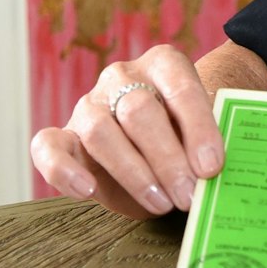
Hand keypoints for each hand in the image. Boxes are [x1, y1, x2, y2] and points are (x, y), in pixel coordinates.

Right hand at [29, 45, 223, 218]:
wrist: (160, 147)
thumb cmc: (188, 138)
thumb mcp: (204, 135)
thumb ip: (210, 145)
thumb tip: (218, 174)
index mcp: (164, 64)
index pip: (180, 87)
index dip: (198, 128)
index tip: (211, 167)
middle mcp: (122, 78)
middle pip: (138, 110)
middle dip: (167, 158)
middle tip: (188, 194)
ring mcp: (89, 105)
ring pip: (100, 131)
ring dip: (133, 172)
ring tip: (161, 203)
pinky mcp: (63, 137)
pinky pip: (48, 146)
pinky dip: (62, 170)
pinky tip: (87, 190)